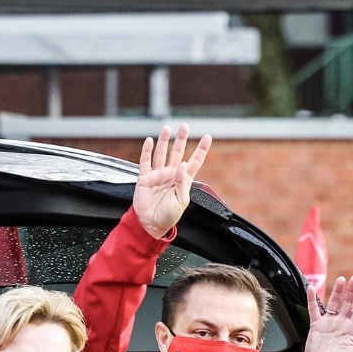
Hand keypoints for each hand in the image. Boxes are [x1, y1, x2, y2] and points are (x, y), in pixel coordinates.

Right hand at [133, 123, 210, 239]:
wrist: (150, 225)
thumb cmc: (168, 217)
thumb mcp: (181, 201)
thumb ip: (182, 182)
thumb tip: (182, 164)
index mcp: (182, 181)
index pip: (194, 161)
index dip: (201, 150)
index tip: (207, 137)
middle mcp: (170, 175)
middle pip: (177, 152)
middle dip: (181, 139)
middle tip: (185, 126)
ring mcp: (158, 175)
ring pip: (162, 153)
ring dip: (164, 141)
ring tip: (167, 128)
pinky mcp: (145, 178)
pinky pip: (145, 162)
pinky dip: (147, 151)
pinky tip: (150, 141)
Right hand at [300, 275, 352, 351]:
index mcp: (352, 330)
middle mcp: (341, 323)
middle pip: (347, 304)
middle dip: (351, 292)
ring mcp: (328, 323)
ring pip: (333, 303)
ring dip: (336, 291)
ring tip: (341, 280)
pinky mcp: (316, 325)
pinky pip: (314, 310)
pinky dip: (312, 299)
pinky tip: (311, 289)